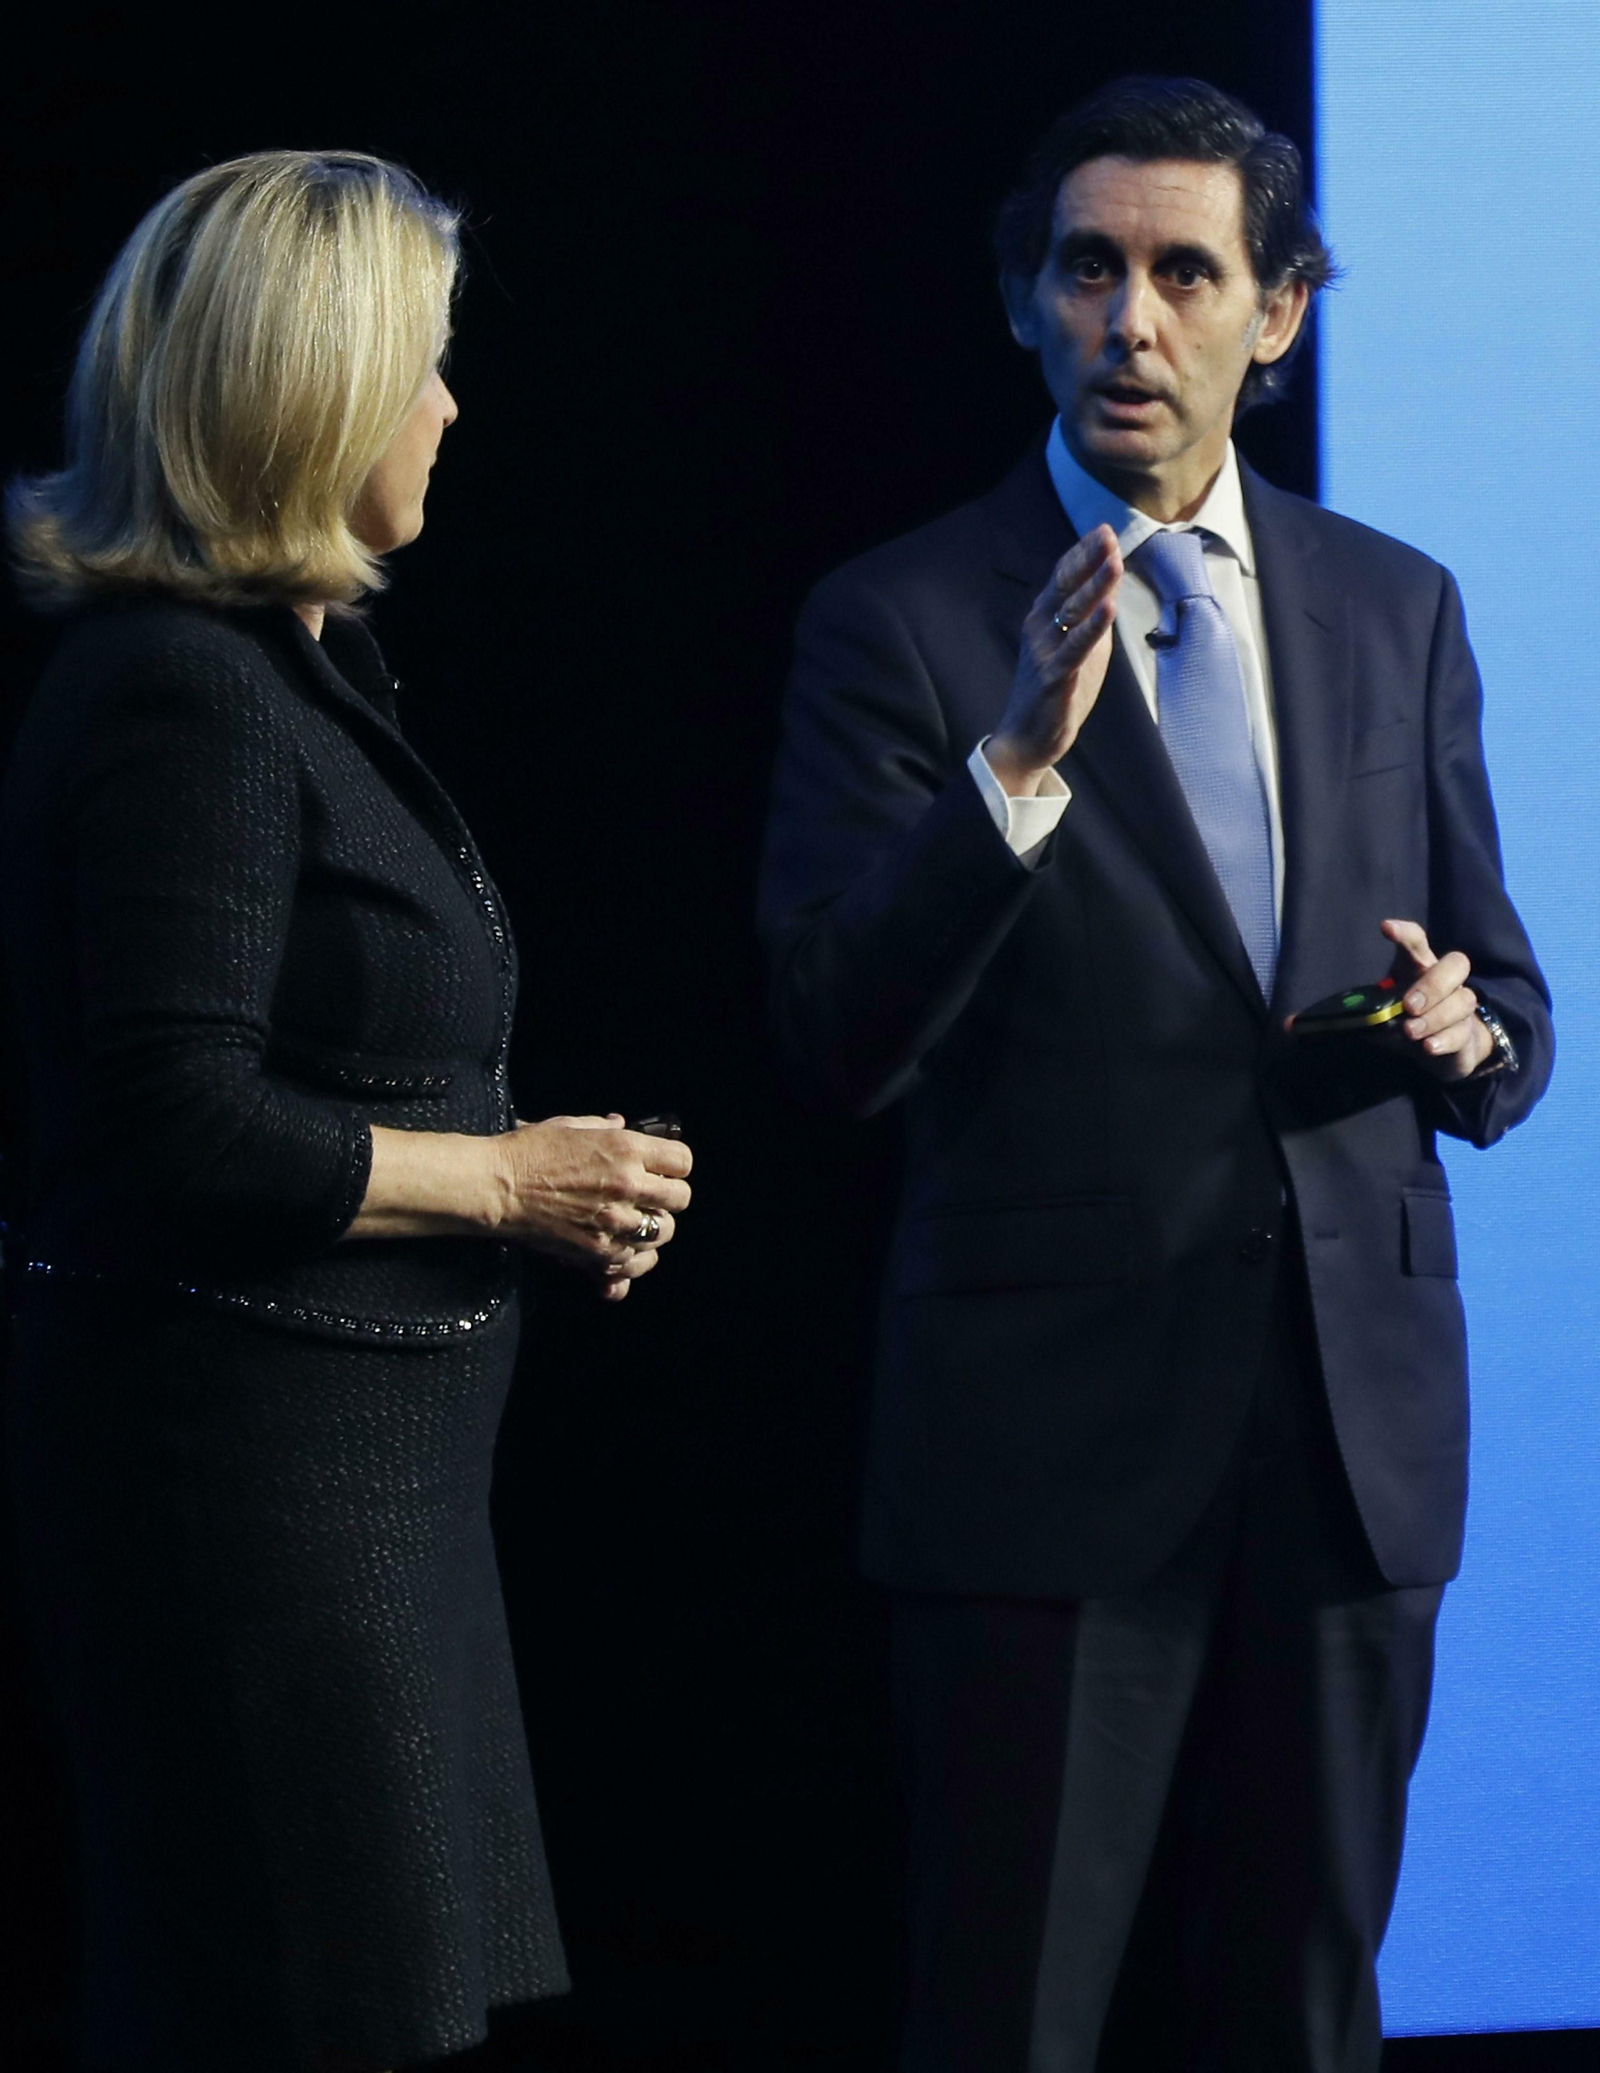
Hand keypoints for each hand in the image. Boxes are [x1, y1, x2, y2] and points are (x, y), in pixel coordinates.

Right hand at [491, 1113, 691, 1280]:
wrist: (497, 1187)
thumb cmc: (528, 1151)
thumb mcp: (569, 1126)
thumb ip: (602, 1127)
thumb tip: (620, 1123)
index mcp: (625, 1149)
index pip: (682, 1161)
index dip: (673, 1164)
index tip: (661, 1168)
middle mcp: (628, 1185)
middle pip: (680, 1198)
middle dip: (668, 1196)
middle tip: (650, 1196)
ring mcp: (615, 1221)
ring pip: (663, 1232)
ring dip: (652, 1227)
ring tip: (634, 1222)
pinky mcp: (598, 1251)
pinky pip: (635, 1260)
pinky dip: (632, 1256)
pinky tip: (620, 1246)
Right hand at [985, 524, 1122, 796]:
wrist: (1028, 737)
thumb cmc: (1056, 689)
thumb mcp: (1078, 646)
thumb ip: (1091, 617)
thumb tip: (1111, 583)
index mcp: (1043, 618)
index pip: (1063, 577)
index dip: (1083, 553)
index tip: (1104, 530)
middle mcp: (1039, 629)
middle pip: (1066, 587)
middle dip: (1089, 561)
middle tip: (1108, 537)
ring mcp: (1044, 652)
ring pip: (1072, 613)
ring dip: (1095, 586)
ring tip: (1114, 563)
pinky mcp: (1054, 678)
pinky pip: (1075, 649)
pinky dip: (1092, 628)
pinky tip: (1108, 610)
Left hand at [1381, 919, 1492, 1079]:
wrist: (1442, 1049)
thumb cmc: (1408, 1020)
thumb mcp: (1385, 1014)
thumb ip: (1371, 1012)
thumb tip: (1342, 1019)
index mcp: (1420, 967)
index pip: (1416, 942)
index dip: (1404, 933)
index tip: (1386, 928)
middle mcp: (1446, 981)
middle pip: (1456, 964)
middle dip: (1433, 984)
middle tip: (1409, 1005)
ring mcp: (1460, 1007)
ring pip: (1462, 1001)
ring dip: (1435, 1017)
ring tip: (1410, 1032)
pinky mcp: (1467, 1035)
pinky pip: (1463, 1033)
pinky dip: (1445, 1040)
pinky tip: (1429, 1047)